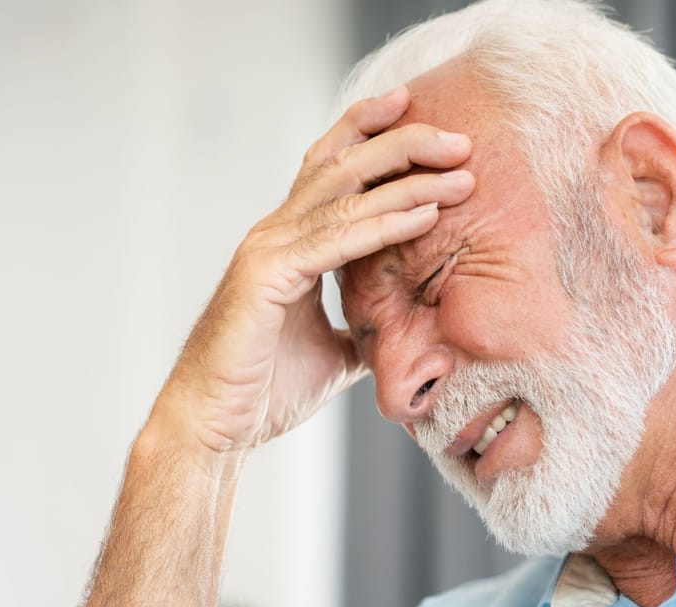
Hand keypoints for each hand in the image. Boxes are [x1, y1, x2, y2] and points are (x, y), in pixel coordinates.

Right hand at [152, 85, 474, 454]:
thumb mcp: (334, 351)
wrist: (214, 427)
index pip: (330, 168)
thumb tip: (408, 331)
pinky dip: (384, 225)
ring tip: (460, 173)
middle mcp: (274, 233)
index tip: (416, 111)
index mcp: (286, 241)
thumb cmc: (262, 390)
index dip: (368, 132)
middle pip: (341, 164)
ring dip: (409, 181)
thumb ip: (366, 326)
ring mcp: (267, 250)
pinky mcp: (266, 277)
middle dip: (403, 143)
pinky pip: (336, 241)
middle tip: (460, 138)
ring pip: (344, 196)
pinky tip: (424, 215)